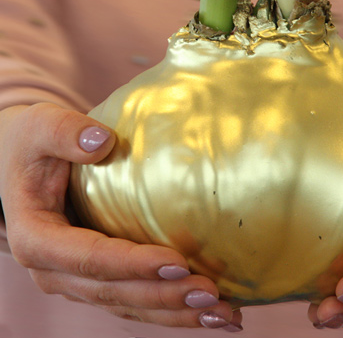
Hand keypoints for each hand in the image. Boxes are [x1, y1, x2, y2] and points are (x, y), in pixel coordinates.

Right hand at [0, 103, 241, 330]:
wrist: (17, 162)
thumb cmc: (30, 143)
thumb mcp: (40, 126)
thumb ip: (65, 132)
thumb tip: (103, 141)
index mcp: (37, 238)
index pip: (89, 258)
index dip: (132, 264)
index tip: (177, 262)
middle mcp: (56, 270)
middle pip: (115, 291)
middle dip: (164, 296)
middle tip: (212, 293)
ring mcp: (76, 279)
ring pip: (128, 304)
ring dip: (174, 312)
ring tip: (222, 314)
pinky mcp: (97, 276)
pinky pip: (133, 299)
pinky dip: (169, 307)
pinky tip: (209, 310)